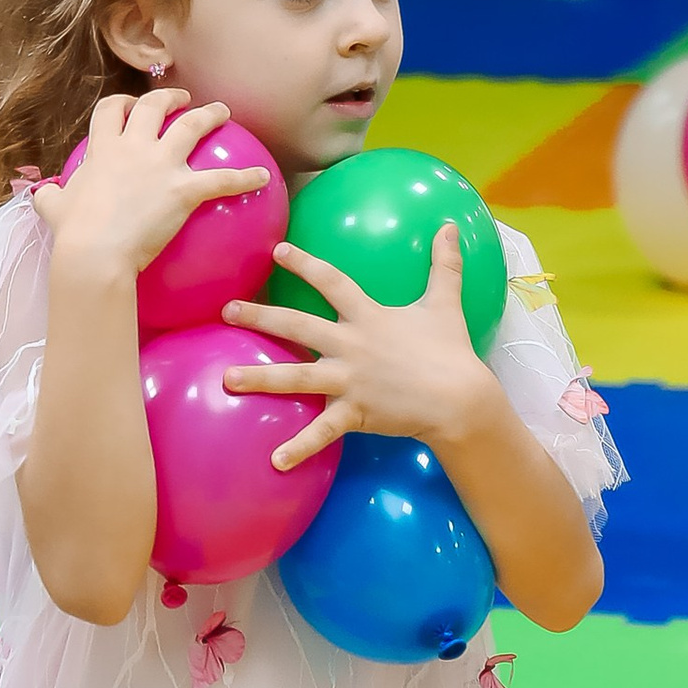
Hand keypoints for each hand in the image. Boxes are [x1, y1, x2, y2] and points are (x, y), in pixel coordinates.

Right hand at [34, 84, 269, 283]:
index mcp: (103, 149)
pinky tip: (262, 177)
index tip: (130, 105)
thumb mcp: (55, 208)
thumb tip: (43, 196)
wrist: (95, 252)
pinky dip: (245, 177)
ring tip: (222, 111)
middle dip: (169, 97)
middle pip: (154, 106)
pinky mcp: (184, 189)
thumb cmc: (74, 233)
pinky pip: (222, 178)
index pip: (111, 111)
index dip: (123, 103)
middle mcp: (133, 146)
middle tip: (181, 99)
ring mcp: (160, 164)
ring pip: (192, 125)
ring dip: (209, 114)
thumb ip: (52, 197)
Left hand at [222, 219, 494, 472]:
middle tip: (225, 311)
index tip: (277, 251)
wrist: (461, 399)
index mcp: (368, 316)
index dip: (305, 264)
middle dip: (260, 317)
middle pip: (297, 326)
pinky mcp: (355, 412)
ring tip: (226, 379)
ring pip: (296, 377)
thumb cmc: (451, 352)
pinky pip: (322, 432)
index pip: (331, 282)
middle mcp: (351, 344)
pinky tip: (275, 462)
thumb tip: (450, 226)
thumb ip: (444, 264)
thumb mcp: (445, 304)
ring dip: (259, 378)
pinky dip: (299, 448)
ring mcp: (350, 380)